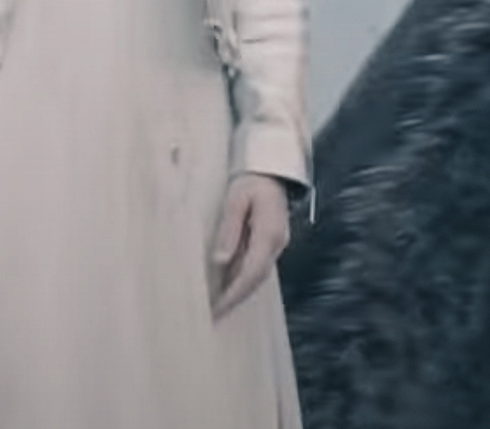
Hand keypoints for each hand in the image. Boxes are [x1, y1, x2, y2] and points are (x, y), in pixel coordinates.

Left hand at [209, 173, 292, 317]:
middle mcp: (276, 244)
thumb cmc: (251, 183)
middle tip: (212, 316)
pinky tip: (227, 289)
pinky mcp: (270, 245)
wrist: (271, 173)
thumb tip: (220, 261)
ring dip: (238, 293)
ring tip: (217, 309)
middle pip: (256, 279)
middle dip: (235, 299)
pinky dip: (242, 281)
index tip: (217, 308)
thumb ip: (229, 229)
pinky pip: (256, 268)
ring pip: (257, 276)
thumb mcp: (235, 200)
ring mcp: (276, 245)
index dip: (234, 293)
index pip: (251, 272)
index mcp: (270, 234)